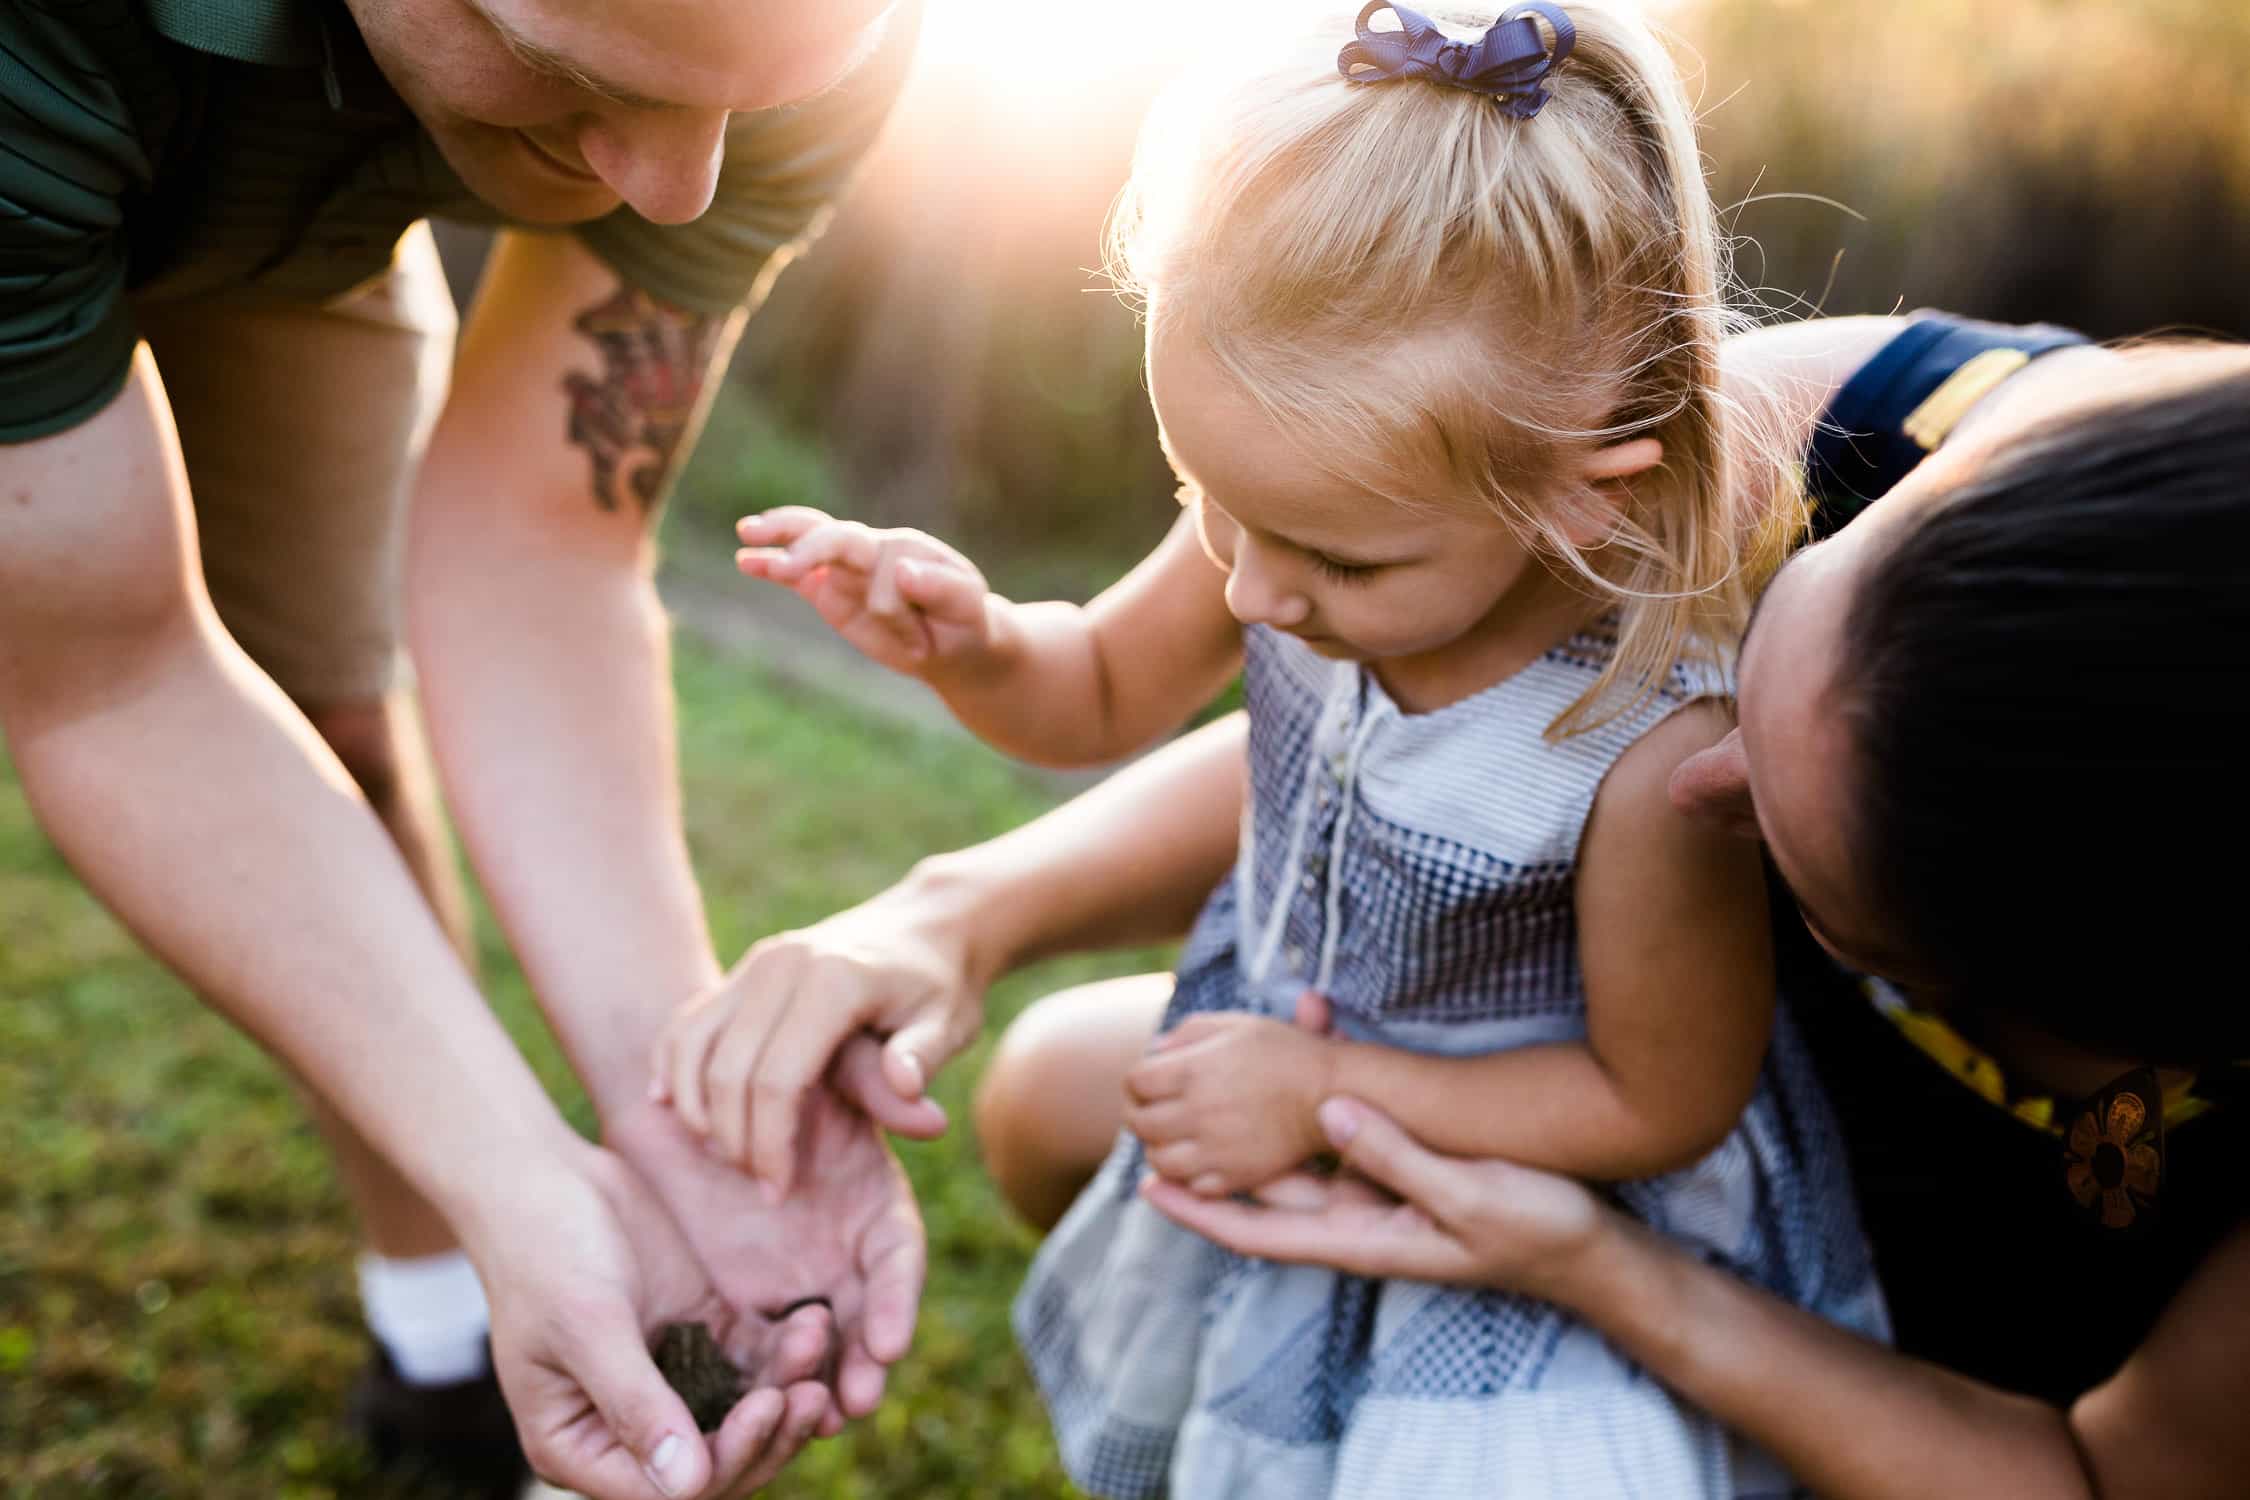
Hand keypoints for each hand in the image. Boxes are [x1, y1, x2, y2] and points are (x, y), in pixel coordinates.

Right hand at [473, 1141, 834, 1499]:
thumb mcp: (587, 1326)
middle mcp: (630, 1427)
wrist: (546, 1177)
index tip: (768, 1404)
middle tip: (814, 1392)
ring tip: (817, 1343)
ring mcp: (671, 1381)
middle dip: (769, 1434)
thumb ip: (635, 1404)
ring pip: (743, 1414)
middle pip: (717, 1462)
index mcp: (581, 1446)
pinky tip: (813, 1322)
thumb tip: (687, 1485)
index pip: (667, 1490)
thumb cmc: (544, 1252)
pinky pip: (754, 1362)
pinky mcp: (701, 1336)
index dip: (727, 1460)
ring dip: (787, 1390)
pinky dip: (785, 1352)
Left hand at [610, 1083, 927, 1424]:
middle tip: (856, 1400)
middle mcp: (840, 1253)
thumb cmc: (769, 1064)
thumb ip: (873, 1087)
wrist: (686, 1086)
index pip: (897, 1259)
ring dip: (818, 1383)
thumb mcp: (826, 1065)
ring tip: (816, 1418)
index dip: (897, 1300)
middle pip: (863, 1320)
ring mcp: (793, 1282)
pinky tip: (760, 1409)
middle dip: (864, 1364)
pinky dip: (764, 1382)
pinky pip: (756, 1353)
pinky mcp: (741, 1305)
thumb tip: (930, 1119)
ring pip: (815, 1347)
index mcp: (872, 1203)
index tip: (891, 1339)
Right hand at [651, 888, 981, 1195]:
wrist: (926, 925)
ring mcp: (757, 963)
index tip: (779, 1190)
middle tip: (761, 1184)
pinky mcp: (744, 970)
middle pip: (727, 1070)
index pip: (776, 1080)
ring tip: (725, 1156)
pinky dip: (674, 1066)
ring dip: (696, 1109)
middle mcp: (783, 965)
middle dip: (734, 1140)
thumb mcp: (949, 1022)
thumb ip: (923, 1057)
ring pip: (693, 1046)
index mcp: (833, 981)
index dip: (769, 1145)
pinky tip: (673, 1106)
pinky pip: (689, 1021)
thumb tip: (905, 1087)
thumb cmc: (940, 986)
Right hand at [735, 507, 994, 677]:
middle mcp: (874, 550)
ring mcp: (849, 568)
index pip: (887, 569)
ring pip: (811, 540)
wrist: (955, 643)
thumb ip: (940, 587)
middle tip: (791, 568)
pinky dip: (772, 565)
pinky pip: (796, 574)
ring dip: (782, 537)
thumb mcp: (966, 606)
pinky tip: (746, 560)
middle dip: (812, 551)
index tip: (920, 648)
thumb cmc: (965, 619)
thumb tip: (902, 569)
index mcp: (908, 547)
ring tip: (749, 534)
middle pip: (836, 537)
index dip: (898, 611)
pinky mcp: (830, 592)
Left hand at [1123, 1010, 1334, 1195]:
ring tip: (1171, 1137)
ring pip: (1159, 1160)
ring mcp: (1216, 1149)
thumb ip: (1188, 1033)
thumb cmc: (1284, 1051)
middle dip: (1139, 1113)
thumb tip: (1155, 1051)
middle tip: (1152, 1110)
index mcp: (1193, 1070)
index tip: (1148, 1081)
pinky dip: (1187, 1176)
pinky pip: (1193, 1186)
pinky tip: (1197, 1159)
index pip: (1134, 1082)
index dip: (1136, 1081)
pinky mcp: (1236, 1176)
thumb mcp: (1235, 1025)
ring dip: (1157, 1148)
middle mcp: (1199, 1111)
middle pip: (1139, 1123)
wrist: (1332, 1092)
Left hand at [1139, 1095, 1610, 1302]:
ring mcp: (1381, 1194)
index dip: (1202, 1211)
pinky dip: (1330, 1090)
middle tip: (1162, 1107)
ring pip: (1307, 1147)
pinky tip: (1317, 1042)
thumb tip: (1330, 1114)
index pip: (1261, 1229)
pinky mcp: (1406, 1170)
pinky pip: (1350, 1131)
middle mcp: (1359, 1218)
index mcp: (1361, 1239)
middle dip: (1218, 1147)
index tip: (1147, 1186)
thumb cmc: (1532, 1231)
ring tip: (1226, 1056)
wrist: (1587, 1247)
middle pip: (1269, 1184)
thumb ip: (1398, 1156)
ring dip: (1269, 1106)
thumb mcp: (1465, 1195)